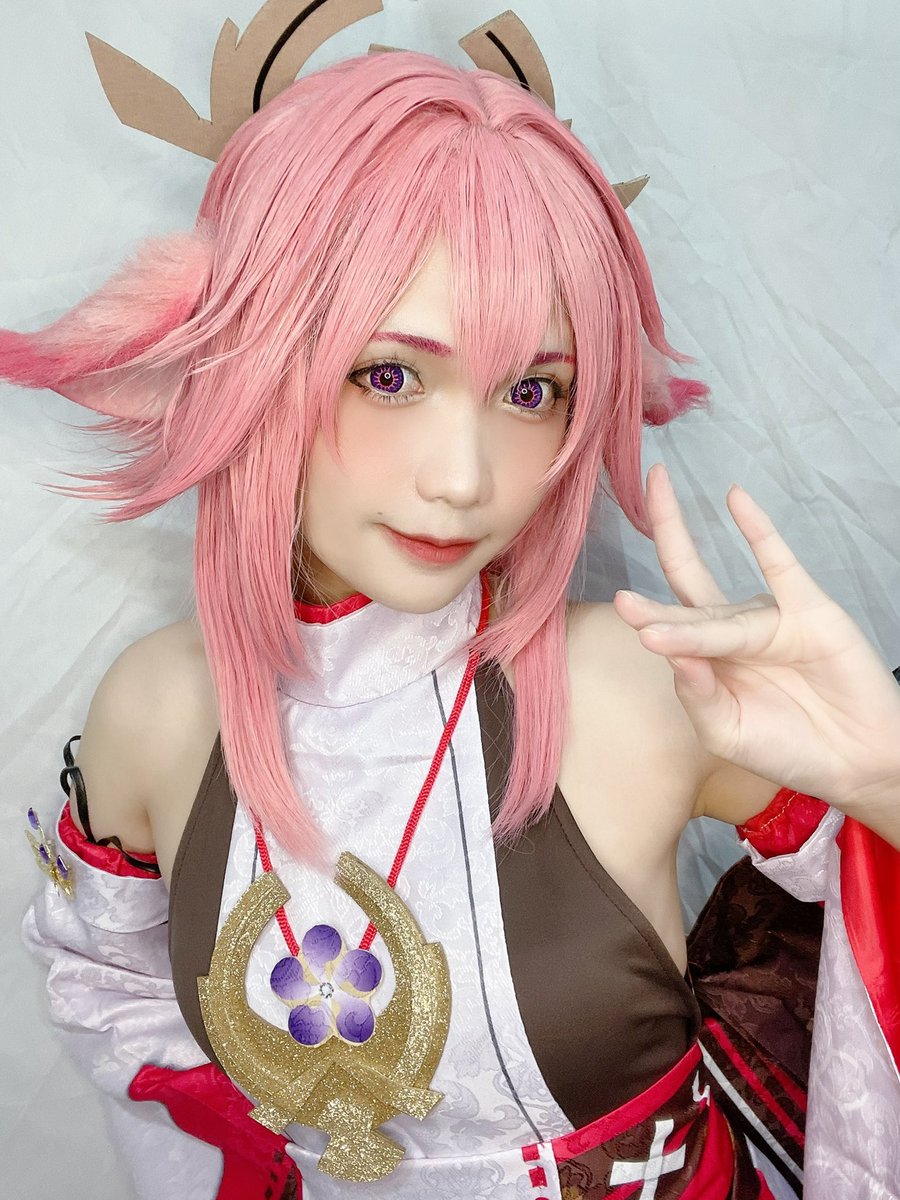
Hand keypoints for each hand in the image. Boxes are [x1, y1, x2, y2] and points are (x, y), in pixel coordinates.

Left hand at [613, 465, 899, 832]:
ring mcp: (769, 616)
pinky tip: (735, 499)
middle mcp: (732, 629)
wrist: (856, 762)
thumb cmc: (788, 748)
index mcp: (707, 656)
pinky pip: (779, 563)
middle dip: (667, 535)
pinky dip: (758, 530)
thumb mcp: (726, 731)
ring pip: (723, 608)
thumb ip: (696, 695)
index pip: (670, 622)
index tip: (624, 604)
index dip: (647, 613)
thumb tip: (671, 653)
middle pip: (688, 578)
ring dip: (692, 622)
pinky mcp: (808, 610)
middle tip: (647, 488)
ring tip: (653, 631)